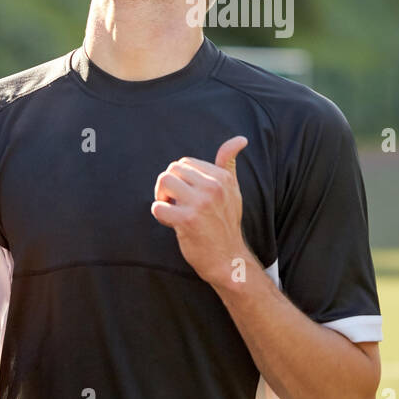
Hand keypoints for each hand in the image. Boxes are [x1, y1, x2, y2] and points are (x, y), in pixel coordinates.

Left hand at [152, 136, 252, 286]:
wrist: (228, 259)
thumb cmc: (226, 222)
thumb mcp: (232, 190)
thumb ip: (228, 163)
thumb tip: (240, 139)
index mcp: (223, 178)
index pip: (185, 163)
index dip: (180, 179)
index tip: (188, 195)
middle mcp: (214, 187)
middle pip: (172, 170)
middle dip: (168, 186)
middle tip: (177, 204)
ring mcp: (201, 203)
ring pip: (163, 181)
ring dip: (161, 197)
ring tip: (172, 210)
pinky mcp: (188, 221)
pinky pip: (158, 206)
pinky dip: (160, 214)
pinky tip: (172, 223)